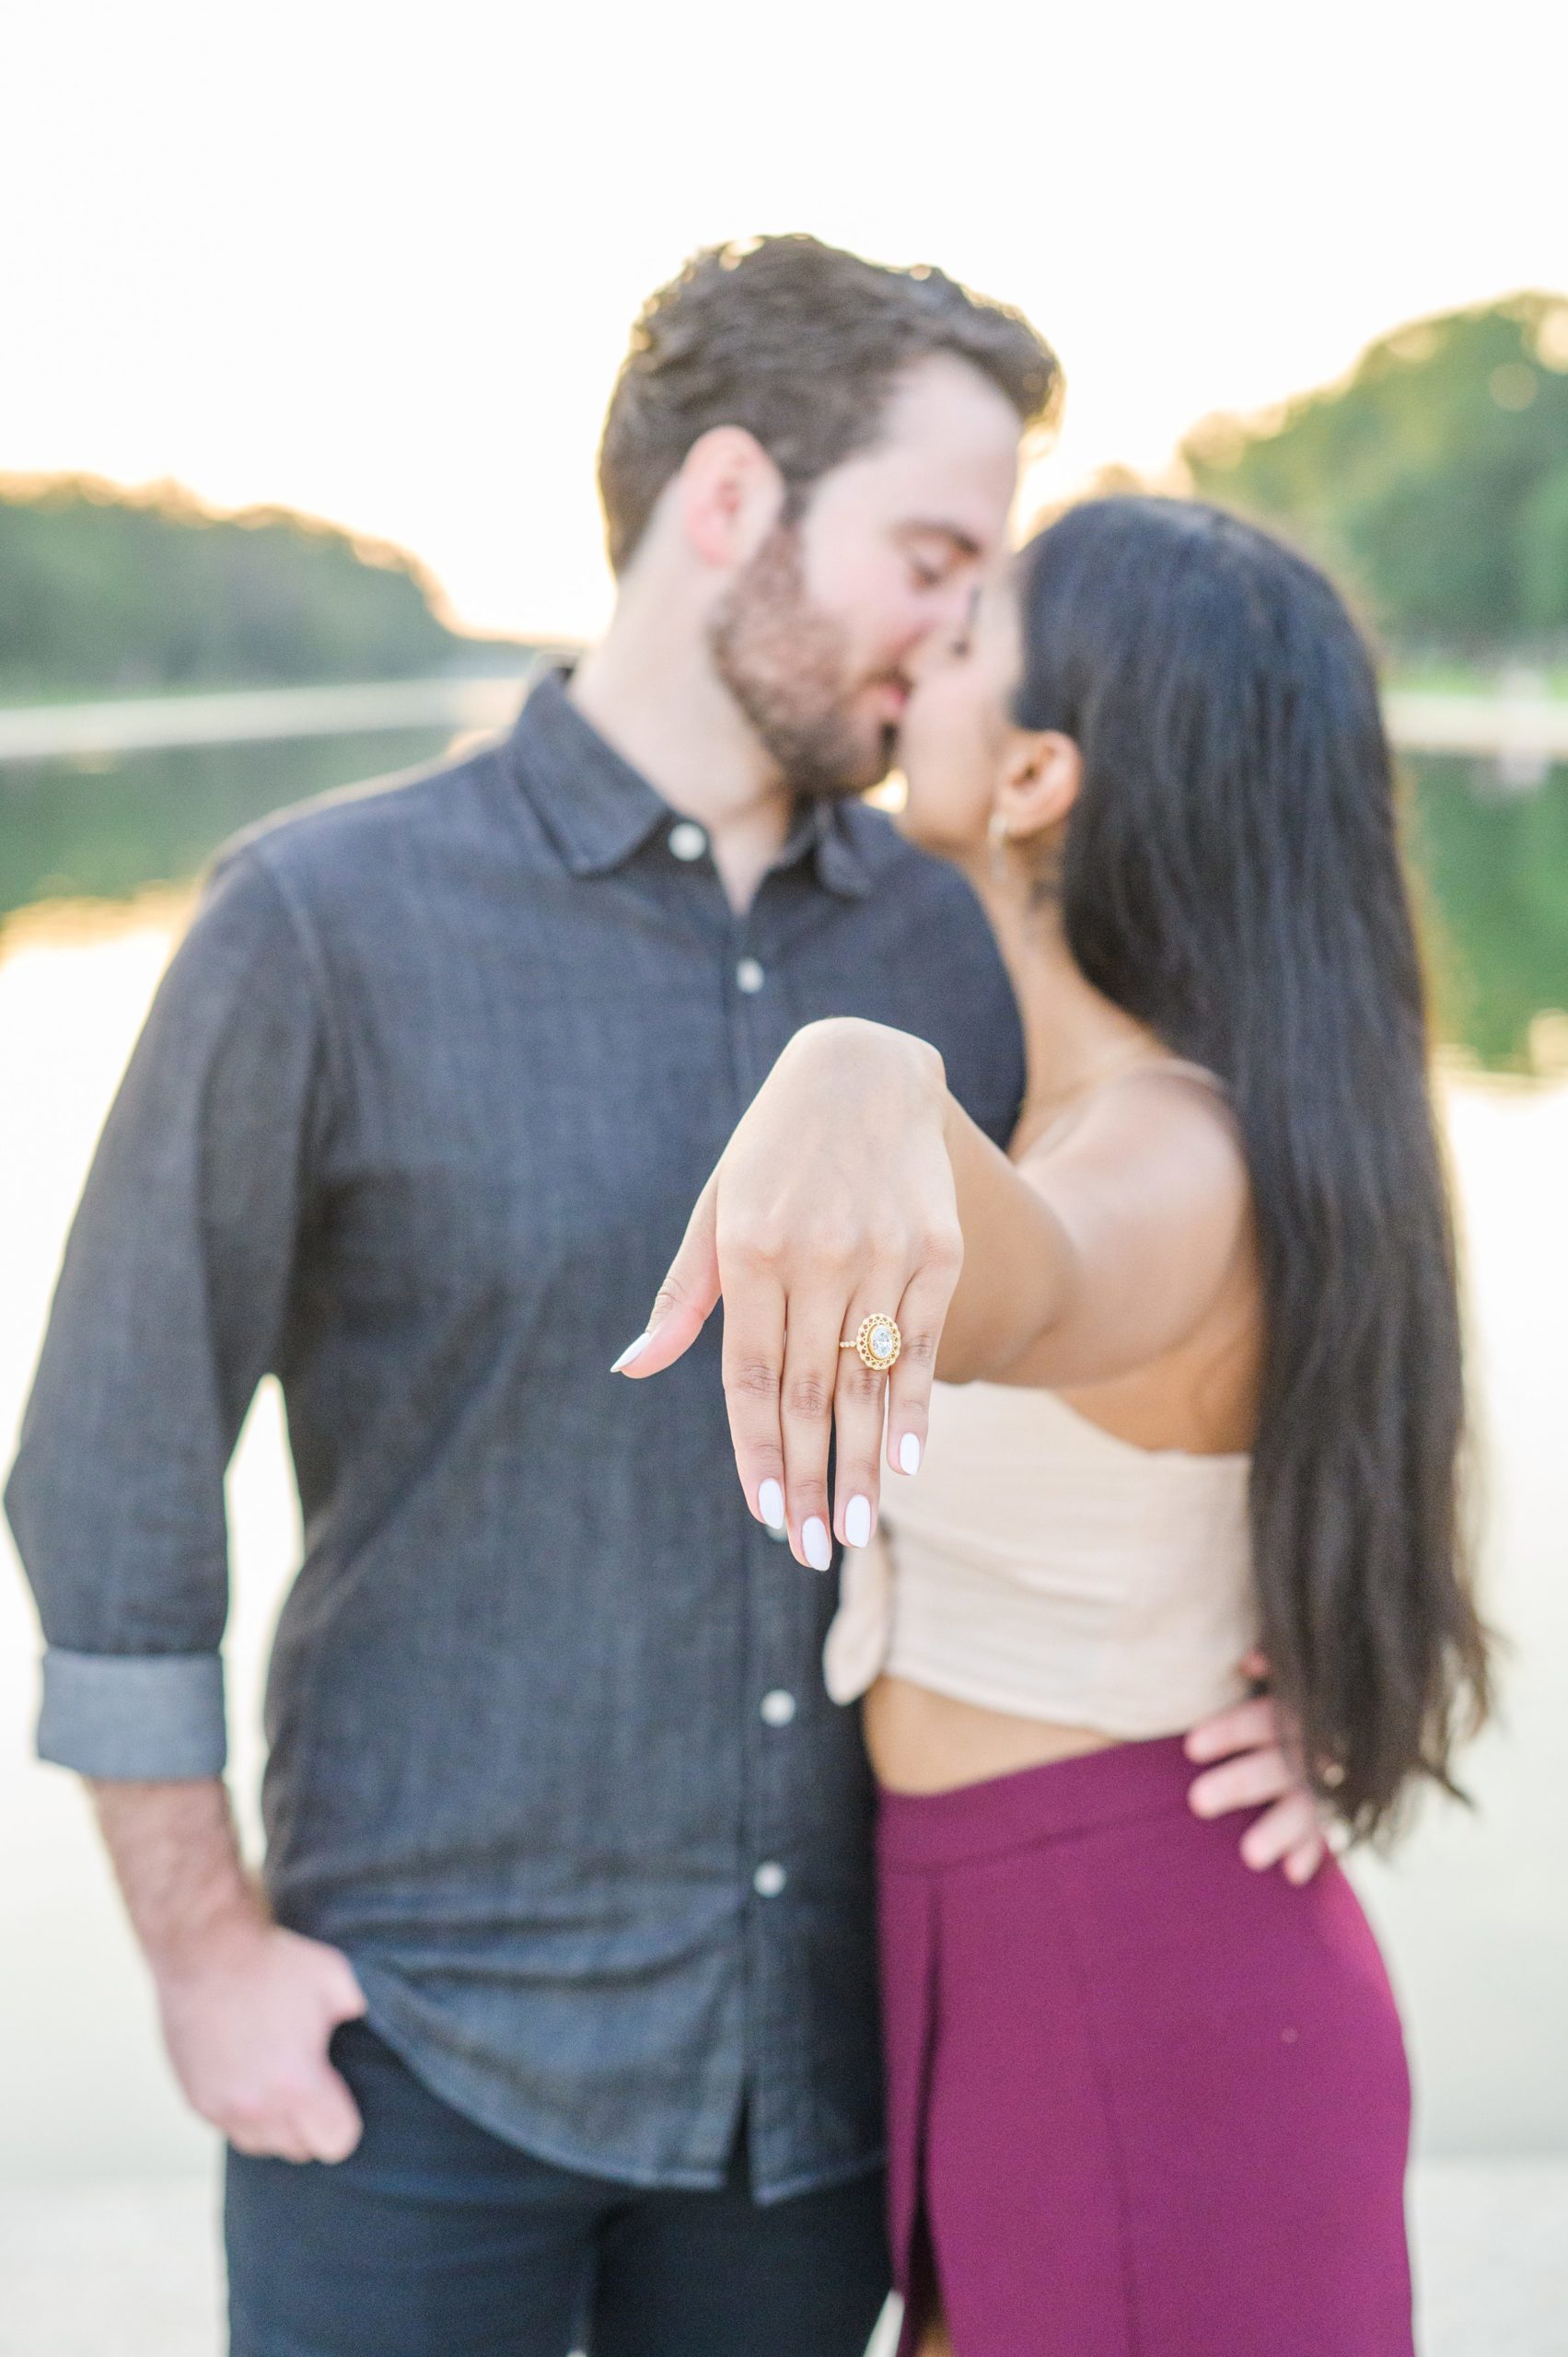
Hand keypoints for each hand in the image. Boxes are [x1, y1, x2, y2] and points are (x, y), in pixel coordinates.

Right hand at [153, 1909, 368, 2162]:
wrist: (204, 1950)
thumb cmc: (275, 1963)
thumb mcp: (336, 1978)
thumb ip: (363, 2012)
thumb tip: (393, 2025)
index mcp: (298, 2085)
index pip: (336, 2143)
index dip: (345, 2122)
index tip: (341, 2093)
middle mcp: (257, 2108)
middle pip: (299, 2149)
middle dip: (312, 2123)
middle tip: (313, 2081)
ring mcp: (221, 2107)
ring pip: (261, 2145)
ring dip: (276, 2124)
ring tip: (281, 2080)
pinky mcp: (195, 2099)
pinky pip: (229, 2129)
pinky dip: (243, 2114)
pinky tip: (251, 2076)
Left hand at [616, 1019, 960, 1569]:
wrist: (864, 1070)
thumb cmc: (772, 1150)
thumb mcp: (716, 1208)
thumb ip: (684, 1296)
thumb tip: (634, 1368)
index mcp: (750, 1251)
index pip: (752, 1376)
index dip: (759, 1451)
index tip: (765, 1514)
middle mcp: (817, 1256)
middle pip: (813, 1392)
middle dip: (812, 1478)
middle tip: (813, 1549)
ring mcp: (883, 1253)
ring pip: (869, 1379)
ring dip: (863, 1461)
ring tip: (856, 1528)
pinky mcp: (937, 1248)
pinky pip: (923, 1343)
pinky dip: (916, 1406)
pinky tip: (908, 1462)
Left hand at [1184, 1654, 1330, 1882]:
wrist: (1353, 1712)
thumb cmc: (1289, 1690)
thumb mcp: (1284, 1675)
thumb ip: (1267, 1665)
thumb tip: (1247, 1661)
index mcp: (1294, 1709)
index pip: (1261, 1719)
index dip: (1230, 1732)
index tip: (1191, 1748)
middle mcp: (1311, 1746)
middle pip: (1276, 1767)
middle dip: (1239, 1784)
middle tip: (1197, 1803)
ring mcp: (1324, 1781)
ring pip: (1303, 1807)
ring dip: (1277, 1830)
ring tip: (1249, 1857)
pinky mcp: (1332, 1807)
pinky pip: (1323, 1833)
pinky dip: (1310, 1851)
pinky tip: (1292, 1873)